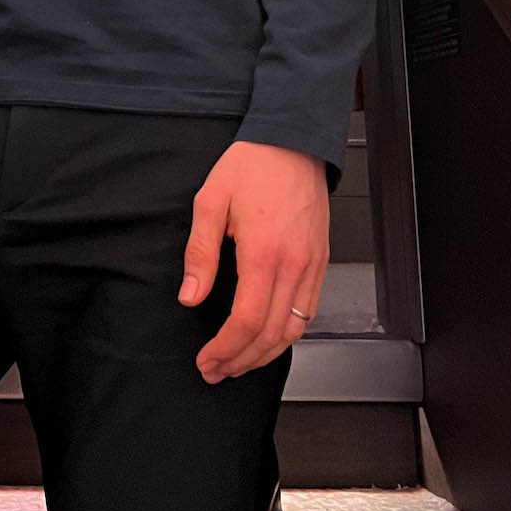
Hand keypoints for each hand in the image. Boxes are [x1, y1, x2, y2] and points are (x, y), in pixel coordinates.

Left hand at [180, 139, 329, 382]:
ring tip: (239, 362)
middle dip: (241, 361)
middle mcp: (294, 265)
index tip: (207, 360)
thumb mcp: (210, 201)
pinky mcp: (320, 261)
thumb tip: (190, 297)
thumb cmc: (253, 164)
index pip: (246, 321)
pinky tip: (268, 337)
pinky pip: (308, 311)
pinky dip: (288, 334)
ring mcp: (312, 265)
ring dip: (265, 354)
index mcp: (264, 253)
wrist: (293, 140)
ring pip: (294, 330)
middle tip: (216, 370)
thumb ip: (200, 253)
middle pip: (271, 335)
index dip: (225, 349)